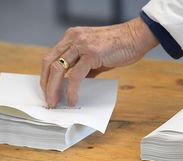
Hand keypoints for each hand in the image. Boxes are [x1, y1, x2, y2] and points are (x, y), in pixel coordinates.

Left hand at [40, 17, 158, 106]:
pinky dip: (71, 90)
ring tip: (56, 102)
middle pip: (49, 63)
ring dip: (54, 89)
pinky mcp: (91, 54)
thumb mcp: (96, 54)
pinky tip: (73, 99)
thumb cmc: (121, 45)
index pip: (51, 56)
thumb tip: (77, 83)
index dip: (46, 75)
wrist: (137, 37)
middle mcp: (73, 38)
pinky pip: (75, 76)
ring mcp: (81, 45)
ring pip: (57, 69)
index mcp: (73, 37)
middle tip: (49, 100)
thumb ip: (85, 66)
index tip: (48, 89)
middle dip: (46, 85)